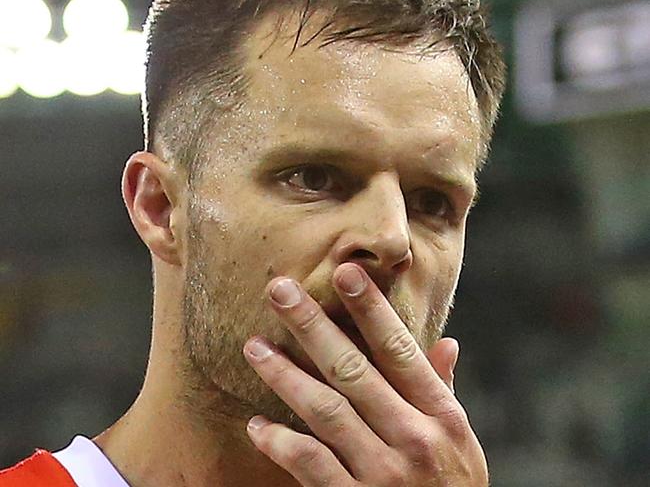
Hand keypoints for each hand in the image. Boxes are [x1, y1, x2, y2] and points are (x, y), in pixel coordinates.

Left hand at [243, 263, 487, 485]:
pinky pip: (312, 465)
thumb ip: (446, 390)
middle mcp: (413, 437)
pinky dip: (282, 443)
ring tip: (255, 348)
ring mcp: (384, 472)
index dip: (371, 309)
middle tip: (279, 290)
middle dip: (312, 326)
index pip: (400, 350)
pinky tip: (258, 425)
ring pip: (326, 411)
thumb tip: (447, 343)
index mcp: (442, 414)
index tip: (346, 272)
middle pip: (353, 369)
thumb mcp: (462, 440)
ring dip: (285, 376)